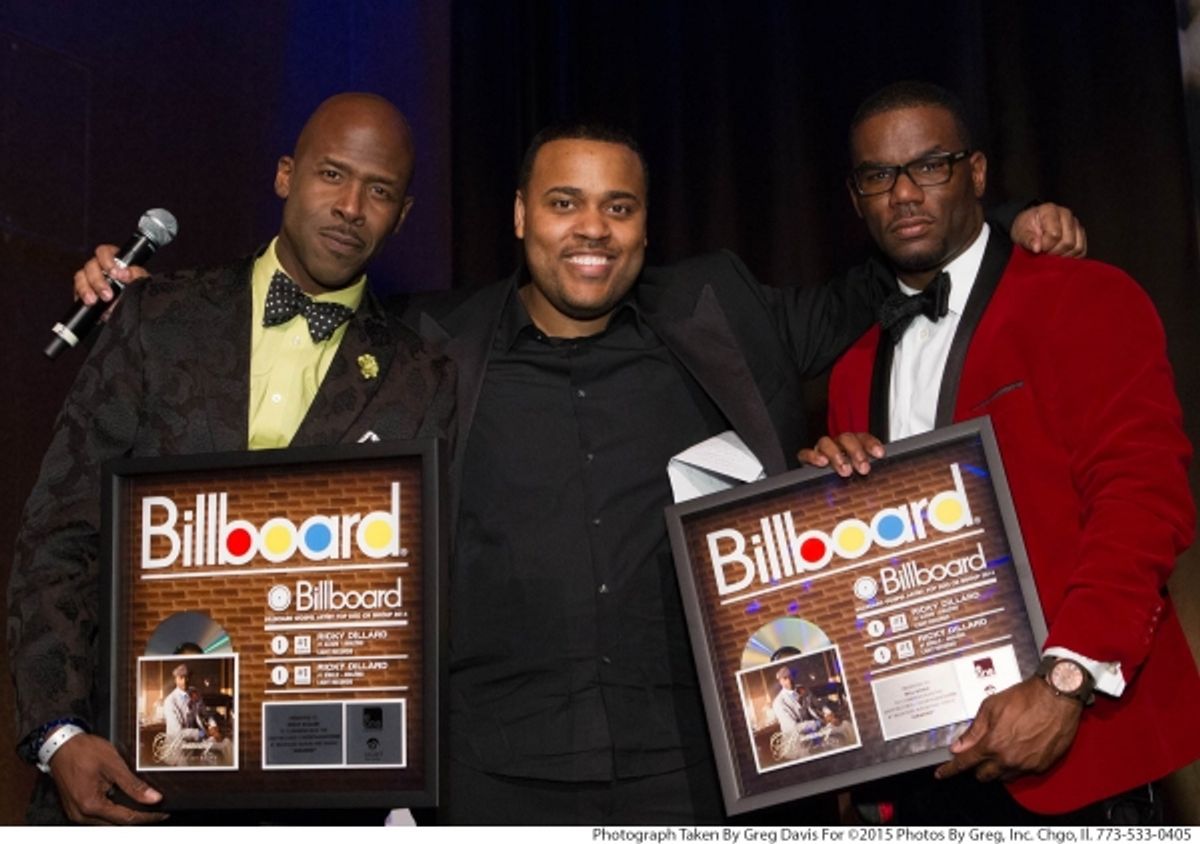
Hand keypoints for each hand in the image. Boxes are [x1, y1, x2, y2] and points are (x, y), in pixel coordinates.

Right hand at [48, 733, 166, 823]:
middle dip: (137, 817)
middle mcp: (81, 814)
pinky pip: (98, 815)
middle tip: (156, 811)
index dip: (147, 817)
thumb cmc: (83, 751)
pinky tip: (125, 802)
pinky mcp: (76, 807)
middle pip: (116, 823)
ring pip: (107, 822)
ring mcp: (77, 812)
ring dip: (125, 815)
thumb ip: (133, 785)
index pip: (126, 819)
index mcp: (90, 805)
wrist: (61, 744)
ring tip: (144, 806)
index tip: (162, 815)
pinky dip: (113, 810)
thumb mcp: (113, 765)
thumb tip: (153, 798)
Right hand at [72, 244, 149, 306]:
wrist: (131, 312)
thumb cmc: (137, 291)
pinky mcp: (83, 292)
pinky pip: (77, 290)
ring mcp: (89, 279)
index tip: (118, 275)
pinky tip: (89, 302)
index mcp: (114, 260)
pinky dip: (82, 296)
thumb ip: (137, 274)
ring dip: (87, 288)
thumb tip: (128, 273)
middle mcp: (100, 267)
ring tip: (95, 300)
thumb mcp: (142, 281)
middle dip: (99, 280)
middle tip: (108, 294)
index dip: (108, 261)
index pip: (105, 252)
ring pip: (81, 277)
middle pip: (91, 265)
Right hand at [797, 432, 884, 476]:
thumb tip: (884, 480)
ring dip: (837, 455)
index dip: (871, 444)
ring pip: (827, 443)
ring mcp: (822, 451)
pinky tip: (822, 462)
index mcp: (852, 446)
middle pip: (846, 438)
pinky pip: (806, 454)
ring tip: (845, 469)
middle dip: (856, 452)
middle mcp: (837, 445)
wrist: (819, 492)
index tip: (879, 454)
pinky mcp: (807, 459)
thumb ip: (867, 474)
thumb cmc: (845, 482)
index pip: (863, 438)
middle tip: (863, 467)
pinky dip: (814, 456)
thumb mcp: (859, 477)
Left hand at [934, 676, 1082, 782]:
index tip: (941, 774)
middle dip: (976, 768)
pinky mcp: (1041, 766)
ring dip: (995, 768)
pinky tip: (1014, 752)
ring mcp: (1026, 765)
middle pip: (984, 775)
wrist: (1057, 697)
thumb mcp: (991, 708)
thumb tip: (958, 746)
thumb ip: (973, 730)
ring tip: (996, 751)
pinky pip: (1021, 774)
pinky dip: (1013, 766)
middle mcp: (1009, 759)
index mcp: (993, 744)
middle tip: (974, 756)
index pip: (965, 763)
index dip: (950, 769)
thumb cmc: (1025, 698)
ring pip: (1003, 777)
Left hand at [1010, 203, 1087, 256]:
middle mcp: (1066, 214)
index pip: (1055, 234)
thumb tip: (1037, 248)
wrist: (1029, 225)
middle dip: (1054, 252)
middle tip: (1044, 253)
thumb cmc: (1025, 227)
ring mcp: (1075, 224)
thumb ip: (1028, 239)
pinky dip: (1072, 257)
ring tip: (1051, 255)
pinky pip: (1082, 250)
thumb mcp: (1020, 233)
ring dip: (1063, 256)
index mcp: (1050, 210)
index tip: (1037, 249)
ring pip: (1077, 247)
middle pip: (1068, 242)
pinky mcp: (1080, 234)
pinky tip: (1060, 257)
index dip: (1046, 246)